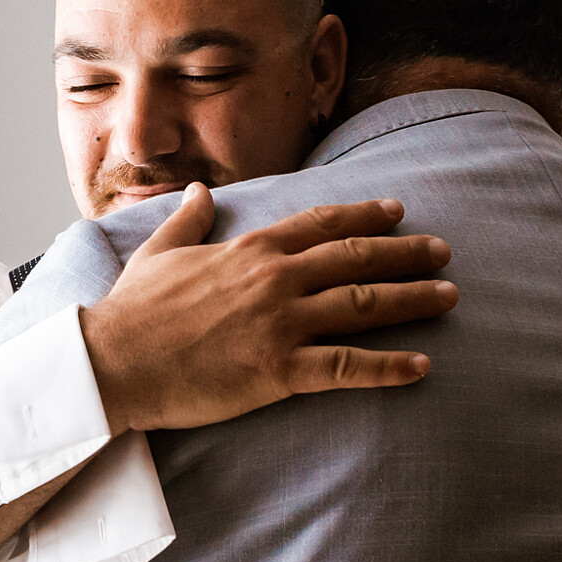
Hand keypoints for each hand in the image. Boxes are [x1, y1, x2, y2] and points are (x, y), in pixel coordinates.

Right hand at [81, 184, 458, 432]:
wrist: (112, 361)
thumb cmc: (132, 311)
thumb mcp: (159, 252)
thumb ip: (189, 220)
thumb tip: (200, 190)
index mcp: (250, 248)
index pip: (322, 223)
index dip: (365, 215)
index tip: (398, 210)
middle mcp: (274, 278)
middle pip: (356, 258)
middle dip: (406, 252)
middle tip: (444, 251)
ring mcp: (280, 323)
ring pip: (363, 305)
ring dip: (412, 298)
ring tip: (449, 295)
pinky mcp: (278, 370)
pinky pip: (346, 366)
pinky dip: (389, 366)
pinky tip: (421, 366)